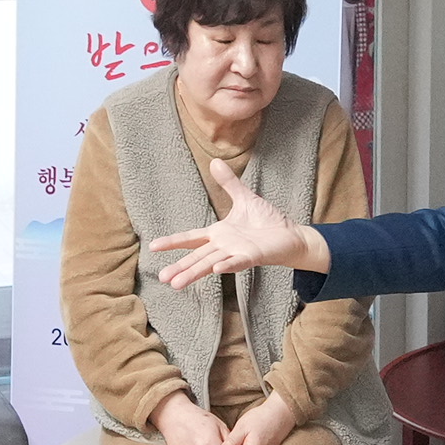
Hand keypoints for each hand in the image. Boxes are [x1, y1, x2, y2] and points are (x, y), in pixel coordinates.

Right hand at [148, 156, 326, 290]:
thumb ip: (229, 183)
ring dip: (195, 272)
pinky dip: (227, 265)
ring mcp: (237, 253)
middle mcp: (224, 246)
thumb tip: (214, 161)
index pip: (191, 238)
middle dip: (180, 267)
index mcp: (219, 234)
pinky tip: (216, 269)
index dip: (173, 242)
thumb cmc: (267, 221)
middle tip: (162, 277)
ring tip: (177, 283)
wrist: (291, 234)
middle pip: (197, 257)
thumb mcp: (245, 198)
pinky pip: (238, 262)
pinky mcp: (253, 257)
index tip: (153, 246)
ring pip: (211, 263)